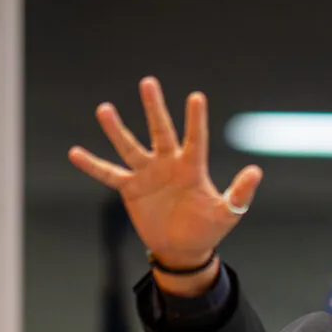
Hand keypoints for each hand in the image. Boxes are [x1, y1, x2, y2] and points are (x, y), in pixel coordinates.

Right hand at [68, 76, 262, 283]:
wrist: (183, 249)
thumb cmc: (208, 229)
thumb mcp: (227, 214)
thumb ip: (240, 194)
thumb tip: (256, 171)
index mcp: (192, 167)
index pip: (196, 139)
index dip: (196, 120)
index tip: (196, 97)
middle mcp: (168, 163)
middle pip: (160, 131)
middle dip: (154, 108)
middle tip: (148, 82)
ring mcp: (147, 174)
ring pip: (130, 146)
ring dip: (117, 129)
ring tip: (104, 109)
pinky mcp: (131, 188)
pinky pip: (108, 174)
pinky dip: (92, 165)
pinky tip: (74, 153)